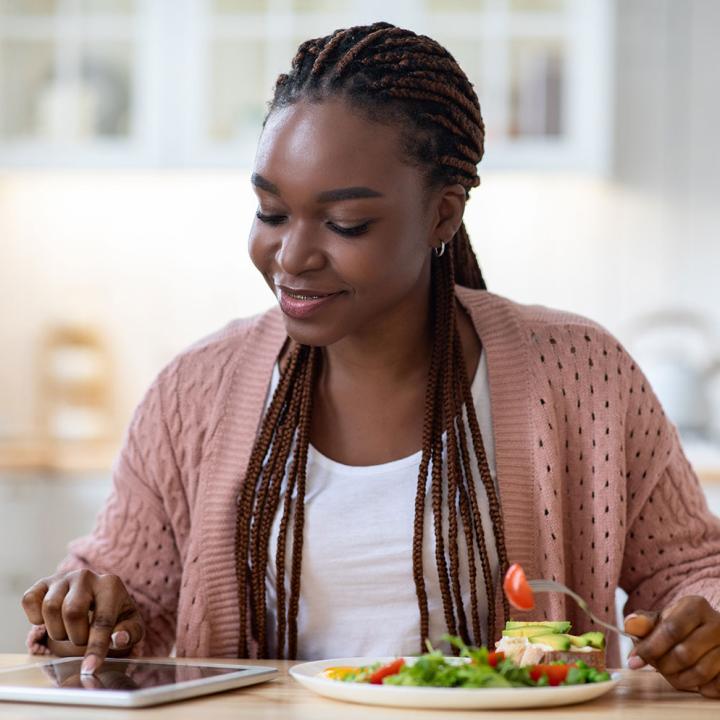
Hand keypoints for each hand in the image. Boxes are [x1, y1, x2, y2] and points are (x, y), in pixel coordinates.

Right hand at [21, 570, 143, 674]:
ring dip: (56, 630)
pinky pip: (29, 599)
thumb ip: (129, 633)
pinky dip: (35, 616)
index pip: (102, 619)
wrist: (97, 597)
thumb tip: (118, 639)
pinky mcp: (43, 583)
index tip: (90, 669)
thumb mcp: (130, 624)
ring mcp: (63, 578)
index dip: (96, 647)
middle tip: (81, 639)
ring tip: (68, 630)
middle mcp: (86, 576)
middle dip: (75, 636)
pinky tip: (49, 620)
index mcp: (111, 585)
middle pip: (72, 611)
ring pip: (50, 608)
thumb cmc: (115, 614)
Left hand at [624, 596, 719, 697]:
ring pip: (700, 673)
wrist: (709, 631)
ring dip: (678, 679)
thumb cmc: (680, 625)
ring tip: (669, 673)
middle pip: (683, 654)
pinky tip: (690, 677)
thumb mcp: (661, 618)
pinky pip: (714, 686)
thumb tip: (629, 625)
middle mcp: (717, 624)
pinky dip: (699, 687)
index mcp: (695, 606)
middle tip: (655, 666)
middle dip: (663, 665)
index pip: (671, 630)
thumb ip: (644, 623)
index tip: (634, 660)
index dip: (650, 648)